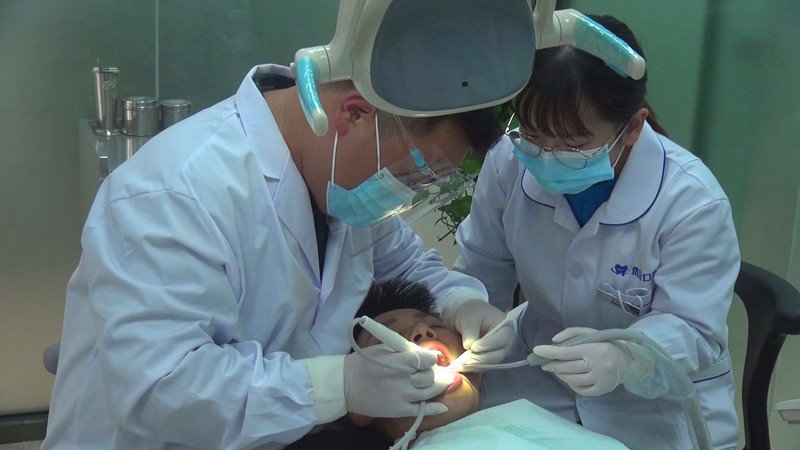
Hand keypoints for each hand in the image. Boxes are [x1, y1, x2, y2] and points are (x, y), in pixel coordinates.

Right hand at [344, 344, 450, 417]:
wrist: (345, 384)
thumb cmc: (364, 362)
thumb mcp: (383, 349)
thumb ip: (405, 350)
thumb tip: (424, 354)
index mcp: (397, 361)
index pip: (424, 359)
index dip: (432, 358)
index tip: (432, 358)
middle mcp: (401, 380)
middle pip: (430, 376)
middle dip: (436, 372)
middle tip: (435, 370)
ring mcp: (401, 396)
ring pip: (429, 392)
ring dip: (439, 386)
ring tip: (443, 382)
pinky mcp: (399, 410)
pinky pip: (422, 410)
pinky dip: (435, 409)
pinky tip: (443, 406)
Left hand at [453, 299, 512, 364]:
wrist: (468, 315)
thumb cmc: (471, 312)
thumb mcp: (469, 318)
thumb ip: (470, 332)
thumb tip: (469, 347)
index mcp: (506, 327)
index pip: (500, 340)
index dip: (486, 345)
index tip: (472, 347)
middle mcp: (506, 342)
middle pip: (497, 355)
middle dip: (479, 359)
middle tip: (463, 361)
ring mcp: (499, 351)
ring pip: (490, 363)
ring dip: (475, 365)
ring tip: (460, 365)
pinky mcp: (491, 358)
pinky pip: (484, 366)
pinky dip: (473, 367)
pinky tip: (462, 366)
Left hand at [533, 327, 654, 395]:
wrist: (628, 360)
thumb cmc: (605, 344)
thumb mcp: (590, 333)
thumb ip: (571, 333)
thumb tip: (553, 342)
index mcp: (594, 349)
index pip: (566, 352)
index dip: (549, 352)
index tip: (537, 351)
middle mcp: (597, 366)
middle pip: (566, 368)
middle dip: (552, 365)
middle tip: (545, 363)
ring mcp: (600, 380)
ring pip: (571, 380)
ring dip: (560, 374)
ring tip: (559, 369)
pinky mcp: (602, 390)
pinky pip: (580, 390)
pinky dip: (571, 384)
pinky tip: (571, 378)